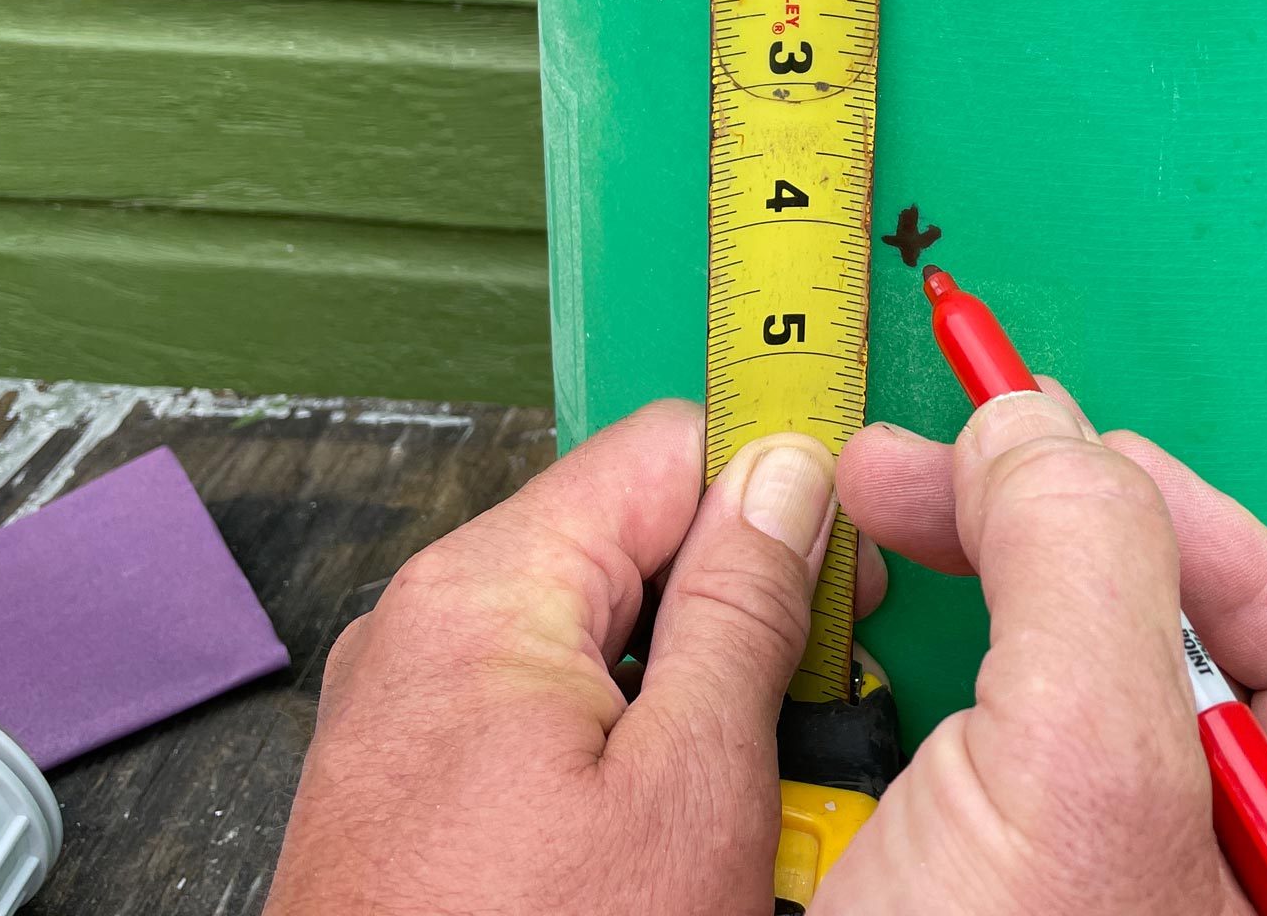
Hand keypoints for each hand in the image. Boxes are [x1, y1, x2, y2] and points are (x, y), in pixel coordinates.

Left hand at [263, 400, 852, 915]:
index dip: (780, 482)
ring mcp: (411, 706)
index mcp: (485, 593)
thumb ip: (743, 607)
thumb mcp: (688, 788)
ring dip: (693, 678)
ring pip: (597, 626)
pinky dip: (627, 738)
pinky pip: (545, 704)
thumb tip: (787, 477)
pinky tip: (674, 820)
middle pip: (629, 534)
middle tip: (818, 690)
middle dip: (739, 594)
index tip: (854, 550)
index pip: (665, 446)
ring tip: (753, 778)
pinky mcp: (415, 778)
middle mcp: (427, 627)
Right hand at [828, 385, 1266, 915]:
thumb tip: (1032, 435)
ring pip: (1062, 672)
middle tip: (929, 470)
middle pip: (1182, 624)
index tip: (1062, 470)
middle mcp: (1230, 862)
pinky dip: (915, 668)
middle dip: (1049, 522)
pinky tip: (853, 640)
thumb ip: (1086, 569)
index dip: (1197, 520)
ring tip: (880, 516)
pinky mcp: (990, 889)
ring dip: (973, 575)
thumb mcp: (1080, 775)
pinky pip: (973, 738)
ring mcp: (1105, 874)